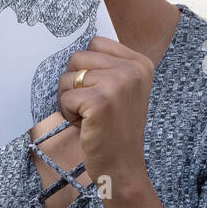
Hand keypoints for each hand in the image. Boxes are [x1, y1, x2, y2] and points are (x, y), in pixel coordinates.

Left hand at [56, 36, 154, 188]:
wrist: (122, 166)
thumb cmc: (114, 128)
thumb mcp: (121, 89)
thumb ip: (106, 65)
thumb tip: (71, 42)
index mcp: (141, 63)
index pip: (95, 43)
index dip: (87, 68)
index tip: (101, 91)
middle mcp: (133, 69)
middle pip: (78, 57)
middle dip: (75, 84)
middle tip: (93, 107)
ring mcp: (118, 84)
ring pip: (68, 76)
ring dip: (70, 99)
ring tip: (89, 116)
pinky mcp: (101, 101)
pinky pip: (65, 96)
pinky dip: (68, 113)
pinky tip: (86, 125)